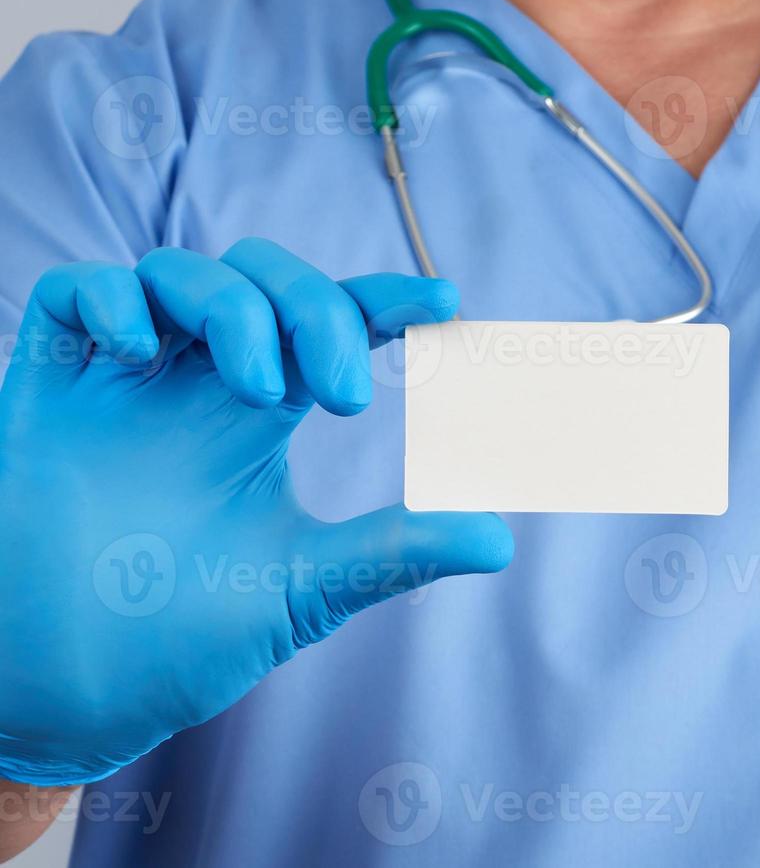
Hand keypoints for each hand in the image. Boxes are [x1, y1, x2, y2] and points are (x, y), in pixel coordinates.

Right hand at [0, 238, 511, 785]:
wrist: (65, 697)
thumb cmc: (177, 640)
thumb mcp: (300, 588)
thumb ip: (392, 553)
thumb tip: (502, 539)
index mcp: (257, 416)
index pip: (326, 324)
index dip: (383, 300)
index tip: (445, 301)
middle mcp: (194, 385)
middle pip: (261, 278)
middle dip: (313, 306)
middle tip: (346, 393)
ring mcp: (120, 383)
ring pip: (177, 272)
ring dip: (232, 307)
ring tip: (262, 391)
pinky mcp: (45, 392)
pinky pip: (72, 295)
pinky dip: (112, 301)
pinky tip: (138, 351)